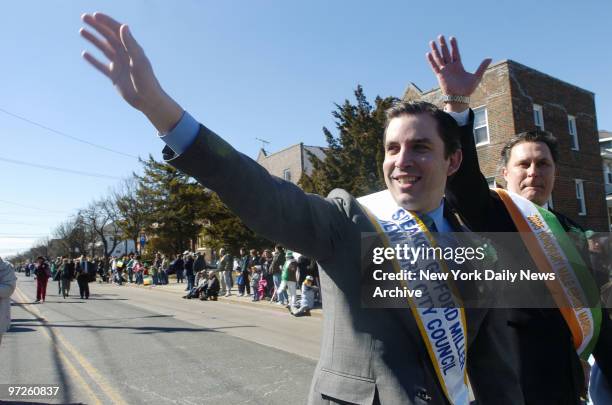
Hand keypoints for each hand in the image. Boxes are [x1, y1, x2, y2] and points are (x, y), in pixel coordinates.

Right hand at [80, 12, 181, 131]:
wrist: (147, 100)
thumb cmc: (146, 80)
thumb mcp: (138, 61)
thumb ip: (130, 44)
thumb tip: (123, 26)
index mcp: (131, 48)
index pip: (117, 31)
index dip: (106, 22)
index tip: (95, 15)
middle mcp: (124, 54)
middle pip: (108, 37)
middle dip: (97, 26)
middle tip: (84, 17)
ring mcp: (119, 65)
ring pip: (103, 48)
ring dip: (93, 39)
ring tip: (82, 30)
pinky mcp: (114, 76)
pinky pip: (101, 65)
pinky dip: (93, 60)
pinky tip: (85, 54)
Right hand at [426, 35, 490, 97]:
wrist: (460, 98)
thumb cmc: (468, 89)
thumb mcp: (476, 76)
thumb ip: (482, 67)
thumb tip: (490, 58)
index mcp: (458, 66)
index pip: (455, 53)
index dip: (453, 45)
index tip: (451, 38)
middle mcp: (450, 67)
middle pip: (446, 53)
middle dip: (443, 45)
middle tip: (440, 36)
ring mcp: (444, 71)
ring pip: (439, 58)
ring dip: (435, 50)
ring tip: (432, 42)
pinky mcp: (440, 76)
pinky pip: (434, 67)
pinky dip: (431, 61)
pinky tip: (428, 54)